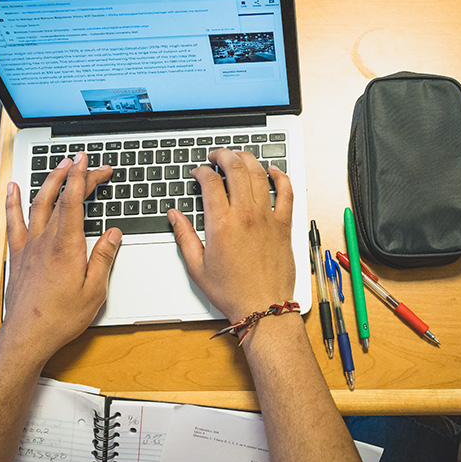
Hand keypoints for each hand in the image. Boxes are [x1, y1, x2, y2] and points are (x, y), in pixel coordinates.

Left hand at [1, 152, 120, 362]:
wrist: (27, 335)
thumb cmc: (60, 318)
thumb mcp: (94, 291)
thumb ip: (103, 258)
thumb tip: (113, 234)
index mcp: (67, 247)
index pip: (74, 201)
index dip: (82, 177)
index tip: (88, 161)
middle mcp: (45, 241)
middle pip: (59, 197)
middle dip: (72, 174)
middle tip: (83, 161)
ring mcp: (28, 246)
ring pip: (36, 203)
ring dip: (48, 181)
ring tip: (58, 165)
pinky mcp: (17, 255)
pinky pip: (13, 221)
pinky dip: (13, 201)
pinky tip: (13, 188)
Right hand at [170, 149, 294, 323]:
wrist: (263, 307)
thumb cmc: (231, 291)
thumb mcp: (197, 266)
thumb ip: (184, 236)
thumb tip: (174, 215)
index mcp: (221, 224)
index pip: (210, 181)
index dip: (201, 171)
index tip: (197, 173)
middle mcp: (245, 215)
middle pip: (235, 168)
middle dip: (223, 155)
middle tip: (216, 155)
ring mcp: (267, 218)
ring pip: (259, 174)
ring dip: (247, 158)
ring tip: (238, 156)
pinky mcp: (284, 224)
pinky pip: (287, 192)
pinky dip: (281, 176)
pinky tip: (273, 170)